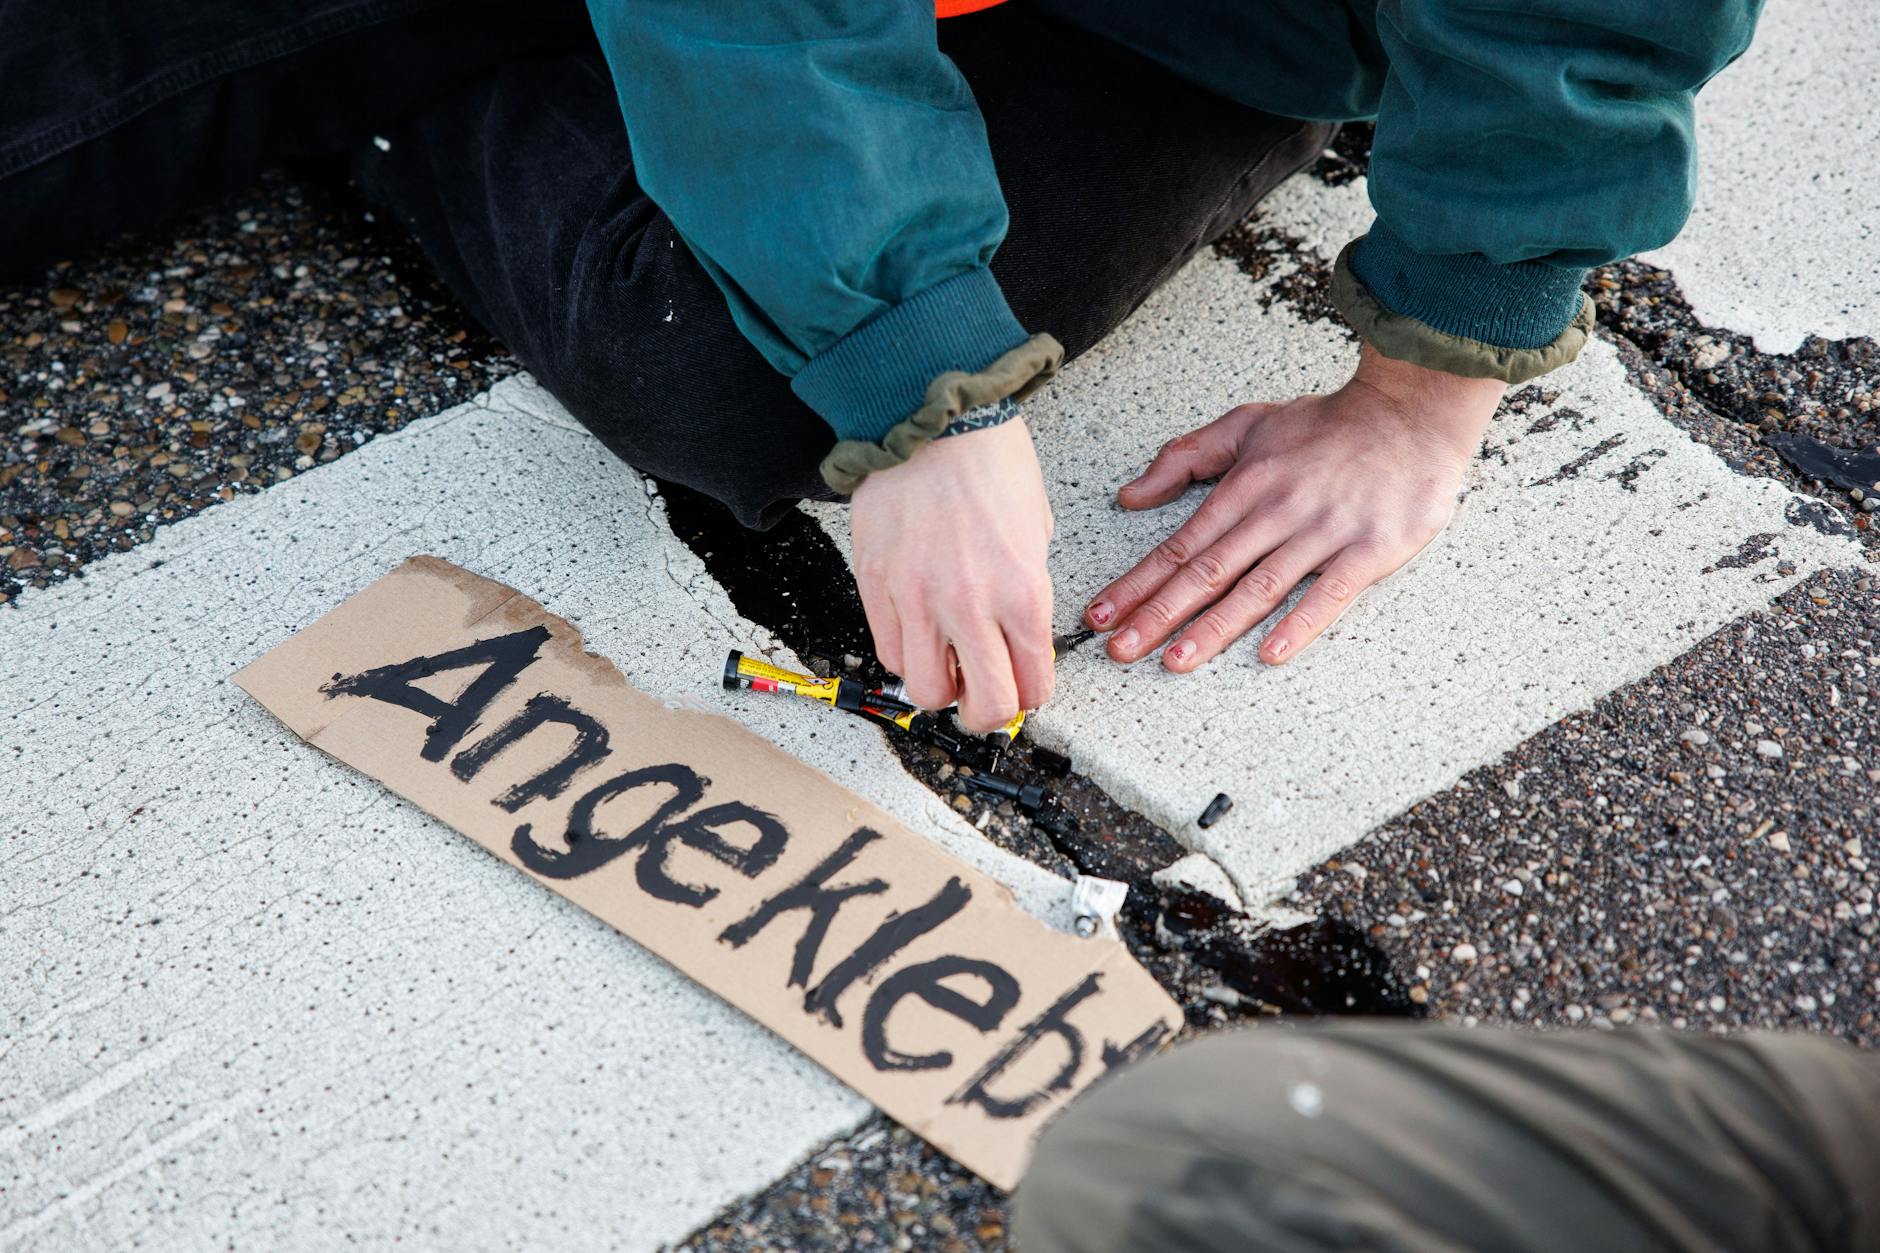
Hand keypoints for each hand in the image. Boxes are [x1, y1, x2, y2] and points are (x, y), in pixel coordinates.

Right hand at [851, 418, 1055, 731]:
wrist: (931, 419)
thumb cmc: (990, 462)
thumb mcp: (1035, 531)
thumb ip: (1026, 593)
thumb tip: (1015, 637)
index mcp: (1023, 594)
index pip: (1033, 687)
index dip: (1031, 696)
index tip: (1024, 686)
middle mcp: (970, 607)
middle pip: (983, 709)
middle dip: (989, 711)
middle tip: (985, 692)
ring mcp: (917, 601)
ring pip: (925, 691)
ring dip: (941, 687)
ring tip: (946, 661)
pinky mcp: (876, 587)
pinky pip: (888, 652)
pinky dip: (906, 654)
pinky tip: (918, 631)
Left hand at [1084, 345, 1504, 670]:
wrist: (1411, 412)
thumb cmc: (1328, 425)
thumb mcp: (1247, 424)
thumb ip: (1186, 457)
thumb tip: (1130, 495)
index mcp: (1244, 487)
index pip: (1179, 546)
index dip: (1136, 584)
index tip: (1099, 615)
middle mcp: (1276, 513)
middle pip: (1207, 573)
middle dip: (1156, 615)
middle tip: (1118, 650)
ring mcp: (1321, 534)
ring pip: (1257, 588)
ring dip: (1213, 628)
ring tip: (1174, 660)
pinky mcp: (1367, 552)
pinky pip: (1328, 594)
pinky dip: (1299, 624)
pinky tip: (1269, 653)